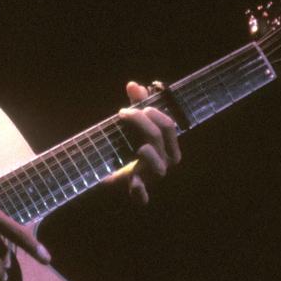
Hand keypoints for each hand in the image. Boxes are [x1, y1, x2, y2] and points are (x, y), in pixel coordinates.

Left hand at [116, 81, 181, 204]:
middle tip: (123, 113)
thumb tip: (134, 85)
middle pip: (160, 138)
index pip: (170, 126)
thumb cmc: (127, 144)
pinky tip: (134, 185)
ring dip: (148, 153)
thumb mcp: (132, 122)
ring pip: (159, 166)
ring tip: (137, 146)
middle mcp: (163, 161)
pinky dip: (140, 191)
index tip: (134, 107)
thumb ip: (135, 104)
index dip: (154, 113)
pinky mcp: (136, 191)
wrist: (110, 170)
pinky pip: (142, 195)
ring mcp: (151, 176)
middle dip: (142, 122)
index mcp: (166, 144)